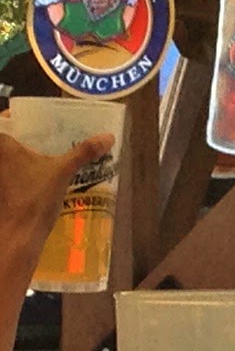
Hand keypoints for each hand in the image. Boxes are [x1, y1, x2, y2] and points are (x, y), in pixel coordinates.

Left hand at [0, 131, 115, 283]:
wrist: (18, 234)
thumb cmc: (34, 198)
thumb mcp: (62, 171)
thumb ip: (84, 152)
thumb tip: (108, 137)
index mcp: (3, 142)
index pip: (6, 118)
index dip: (21, 116)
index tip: (40, 120)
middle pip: (10, 137)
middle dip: (27, 137)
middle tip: (50, 136)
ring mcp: (0, 174)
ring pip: (12, 158)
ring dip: (25, 156)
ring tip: (50, 154)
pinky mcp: (4, 189)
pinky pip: (14, 173)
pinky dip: (24, 172)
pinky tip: (42, 176)